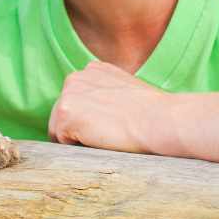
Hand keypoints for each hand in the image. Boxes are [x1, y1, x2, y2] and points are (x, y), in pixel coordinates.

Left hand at [47, 60, 169, 153]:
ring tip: (105, 137)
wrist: (160, 121)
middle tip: (108, 136)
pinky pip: (61, 142)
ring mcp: (68, 94)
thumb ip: (106, 95)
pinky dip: (77, 148)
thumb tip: (96, 114)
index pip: (77, 103)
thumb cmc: (152, 114)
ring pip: (58, 130)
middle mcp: (76, 77)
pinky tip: (100, 140)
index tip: (110, 127)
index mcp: (91, 71)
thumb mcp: (126, 92)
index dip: (89, 121)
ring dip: (76, 140)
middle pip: (62, 116)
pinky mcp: (65, 113)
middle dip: (78, 130)